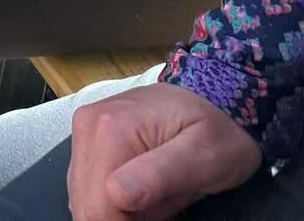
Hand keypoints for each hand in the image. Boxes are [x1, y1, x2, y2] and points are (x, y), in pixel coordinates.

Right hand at [68, 82, 261, 220]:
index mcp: (112, 130)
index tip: (159, 219)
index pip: (97, 205)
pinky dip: (113, 198)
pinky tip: (141, 192)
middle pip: (86, 202)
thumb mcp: (205, 157)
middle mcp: (89, 126)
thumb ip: (160, 175)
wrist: (217, 95)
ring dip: (117, 210)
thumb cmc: (219, 129)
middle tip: (161, 207)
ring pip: (84, 195)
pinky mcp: (89, 134)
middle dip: (122, 217)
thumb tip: (117, 195)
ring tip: (154, 197)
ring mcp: (86, 128)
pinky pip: (89, 183)